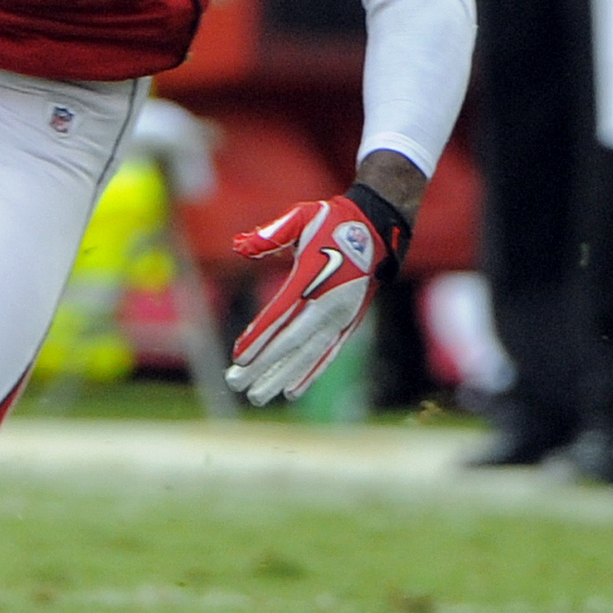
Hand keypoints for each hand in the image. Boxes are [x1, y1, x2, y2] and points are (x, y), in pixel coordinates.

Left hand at [225, 191, 402, 405]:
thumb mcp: (301, 217)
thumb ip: (272, 233)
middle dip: (263, 366)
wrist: (376, 230)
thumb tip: (240, 246)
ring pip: (307, 355)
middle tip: (236, 384)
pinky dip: (310, 374)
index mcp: (312, 279)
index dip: (259, 337)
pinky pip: (327, 354)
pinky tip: (292, 391)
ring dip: (281, 376)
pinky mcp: (348, 325)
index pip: (280, 315)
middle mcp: (327, 304)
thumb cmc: (331, 221)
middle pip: (290, 342)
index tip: (238, 357)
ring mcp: (340, 318)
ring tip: (257, 395)